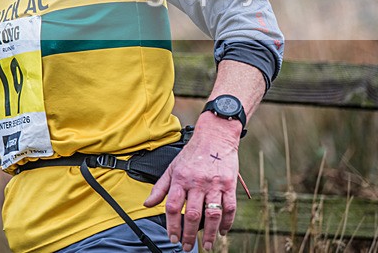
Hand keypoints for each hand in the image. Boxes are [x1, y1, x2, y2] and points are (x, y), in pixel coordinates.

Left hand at [144, 114, 241, 251]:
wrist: (215, 136)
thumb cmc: (192, 153)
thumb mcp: (172, 167)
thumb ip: (160, 187)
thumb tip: (147, 204)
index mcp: (180, 178)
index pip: (173, 207)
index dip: (172, 226)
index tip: (172, 238)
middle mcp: (197, 183)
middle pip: (192, 215)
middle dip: (189, 235)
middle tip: (187, 247)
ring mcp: (214, 184)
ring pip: (212, 215)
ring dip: (210, 234)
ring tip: (208, 246)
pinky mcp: (229, 184)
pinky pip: (230, 207)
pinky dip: (227, 222)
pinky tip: (223, 231)